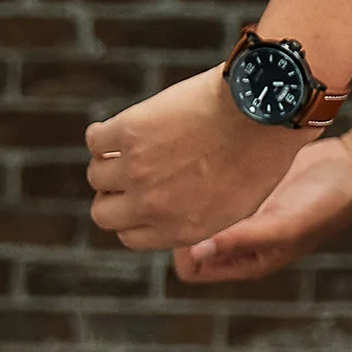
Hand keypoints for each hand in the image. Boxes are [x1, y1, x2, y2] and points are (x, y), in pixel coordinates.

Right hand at [85, 68, 313, 250]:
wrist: (257, 114)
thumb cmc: (256, 157)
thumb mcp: (235, 207)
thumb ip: (200, 217)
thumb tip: (178, 216)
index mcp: (183, 230)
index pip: (131, 238)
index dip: (133, 219)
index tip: (138, 201)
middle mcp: (155, 207)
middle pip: (104, 214)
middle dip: (111, 198)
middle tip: (123, 177)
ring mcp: (138, 170)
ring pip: (96, 176)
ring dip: (106, 163)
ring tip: (124, 149)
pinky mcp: (128, 132)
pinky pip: (95, 141)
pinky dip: (103, 135)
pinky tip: (121, 128)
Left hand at [172, 136, 351, 285]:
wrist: (350, 170)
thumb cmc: (323, 207)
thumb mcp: (284, 226)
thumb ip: (243, 239)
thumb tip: (196, 249)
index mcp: (245, 261)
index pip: (191, 268)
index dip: (179, 248)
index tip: (180, 218)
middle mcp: (238, 240)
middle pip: (185, 239)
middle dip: (175, 220)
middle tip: (175, 189)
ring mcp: (238, 212)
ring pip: (193, 210)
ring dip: (186, 195)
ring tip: (186, 171)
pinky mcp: (241, 185)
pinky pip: (207, 185)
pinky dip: (200, 176)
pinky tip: (202, 158)